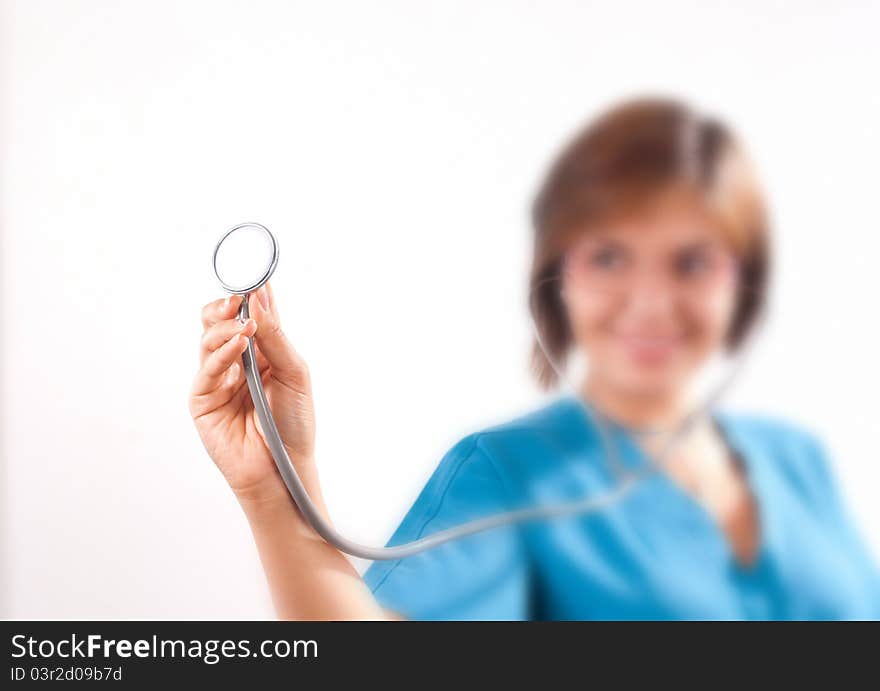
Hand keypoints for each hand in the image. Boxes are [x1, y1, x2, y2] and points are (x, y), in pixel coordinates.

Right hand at [189, 282, 316, 504]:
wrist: (284, 467)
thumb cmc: (294, 423)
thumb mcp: (295, 373)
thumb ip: (277, 337)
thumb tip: (259, 301)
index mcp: (262, 351)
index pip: (252, 314)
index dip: (250, 294)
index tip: (254, 275)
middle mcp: (237, 360)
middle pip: (218, 321)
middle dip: (225, 305)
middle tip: (237, 297)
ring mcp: (217, 378)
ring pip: (208, 339)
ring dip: (225, 327)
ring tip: (245, 328)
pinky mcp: (202, 399)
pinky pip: (206, 369)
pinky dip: (222, 353)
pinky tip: (239, 346)